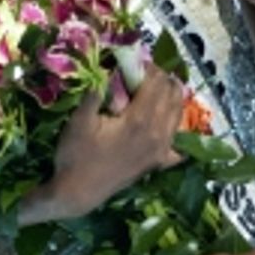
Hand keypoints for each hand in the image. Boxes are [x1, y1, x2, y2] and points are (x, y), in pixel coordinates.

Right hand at [28, 68, 183, 222]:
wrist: (77, 193)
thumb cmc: (75, 156)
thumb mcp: (80, 119)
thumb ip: (96, 92)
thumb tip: (107, 69)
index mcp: (140, 120)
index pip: (156, 83)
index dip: (149, 67)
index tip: (136, 60)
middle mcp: (157, 134)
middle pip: (172, 96)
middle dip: (162, 79)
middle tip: (145, 72)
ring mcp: (161, 150)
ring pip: (178, 116)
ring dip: (171, 98)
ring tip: (157, 89)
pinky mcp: (158, 163)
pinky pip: (177, 145)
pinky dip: (175, 130)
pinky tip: (166, 124)